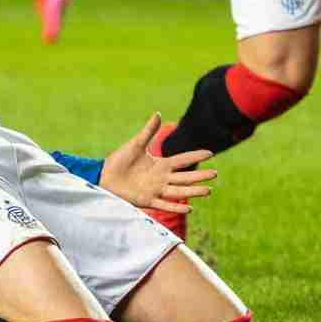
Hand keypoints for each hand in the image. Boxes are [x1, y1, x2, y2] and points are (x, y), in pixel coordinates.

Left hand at [99, 112, 215, 213]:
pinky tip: (189, 207)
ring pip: (179, 191)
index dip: (195, 156)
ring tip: (208, 191)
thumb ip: (148, 131)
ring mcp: (156, 190)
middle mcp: (161, 178)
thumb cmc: (120, 160)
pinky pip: (165, 204)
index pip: (182, 160)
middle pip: (185, 177)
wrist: (105, 176)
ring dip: (193, 191)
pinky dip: (176, 206)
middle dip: (200, 176)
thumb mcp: (136, 144)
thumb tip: (158, 114)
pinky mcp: (147, 200)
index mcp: (160, 164)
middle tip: (215, 174)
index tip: (210, 153)